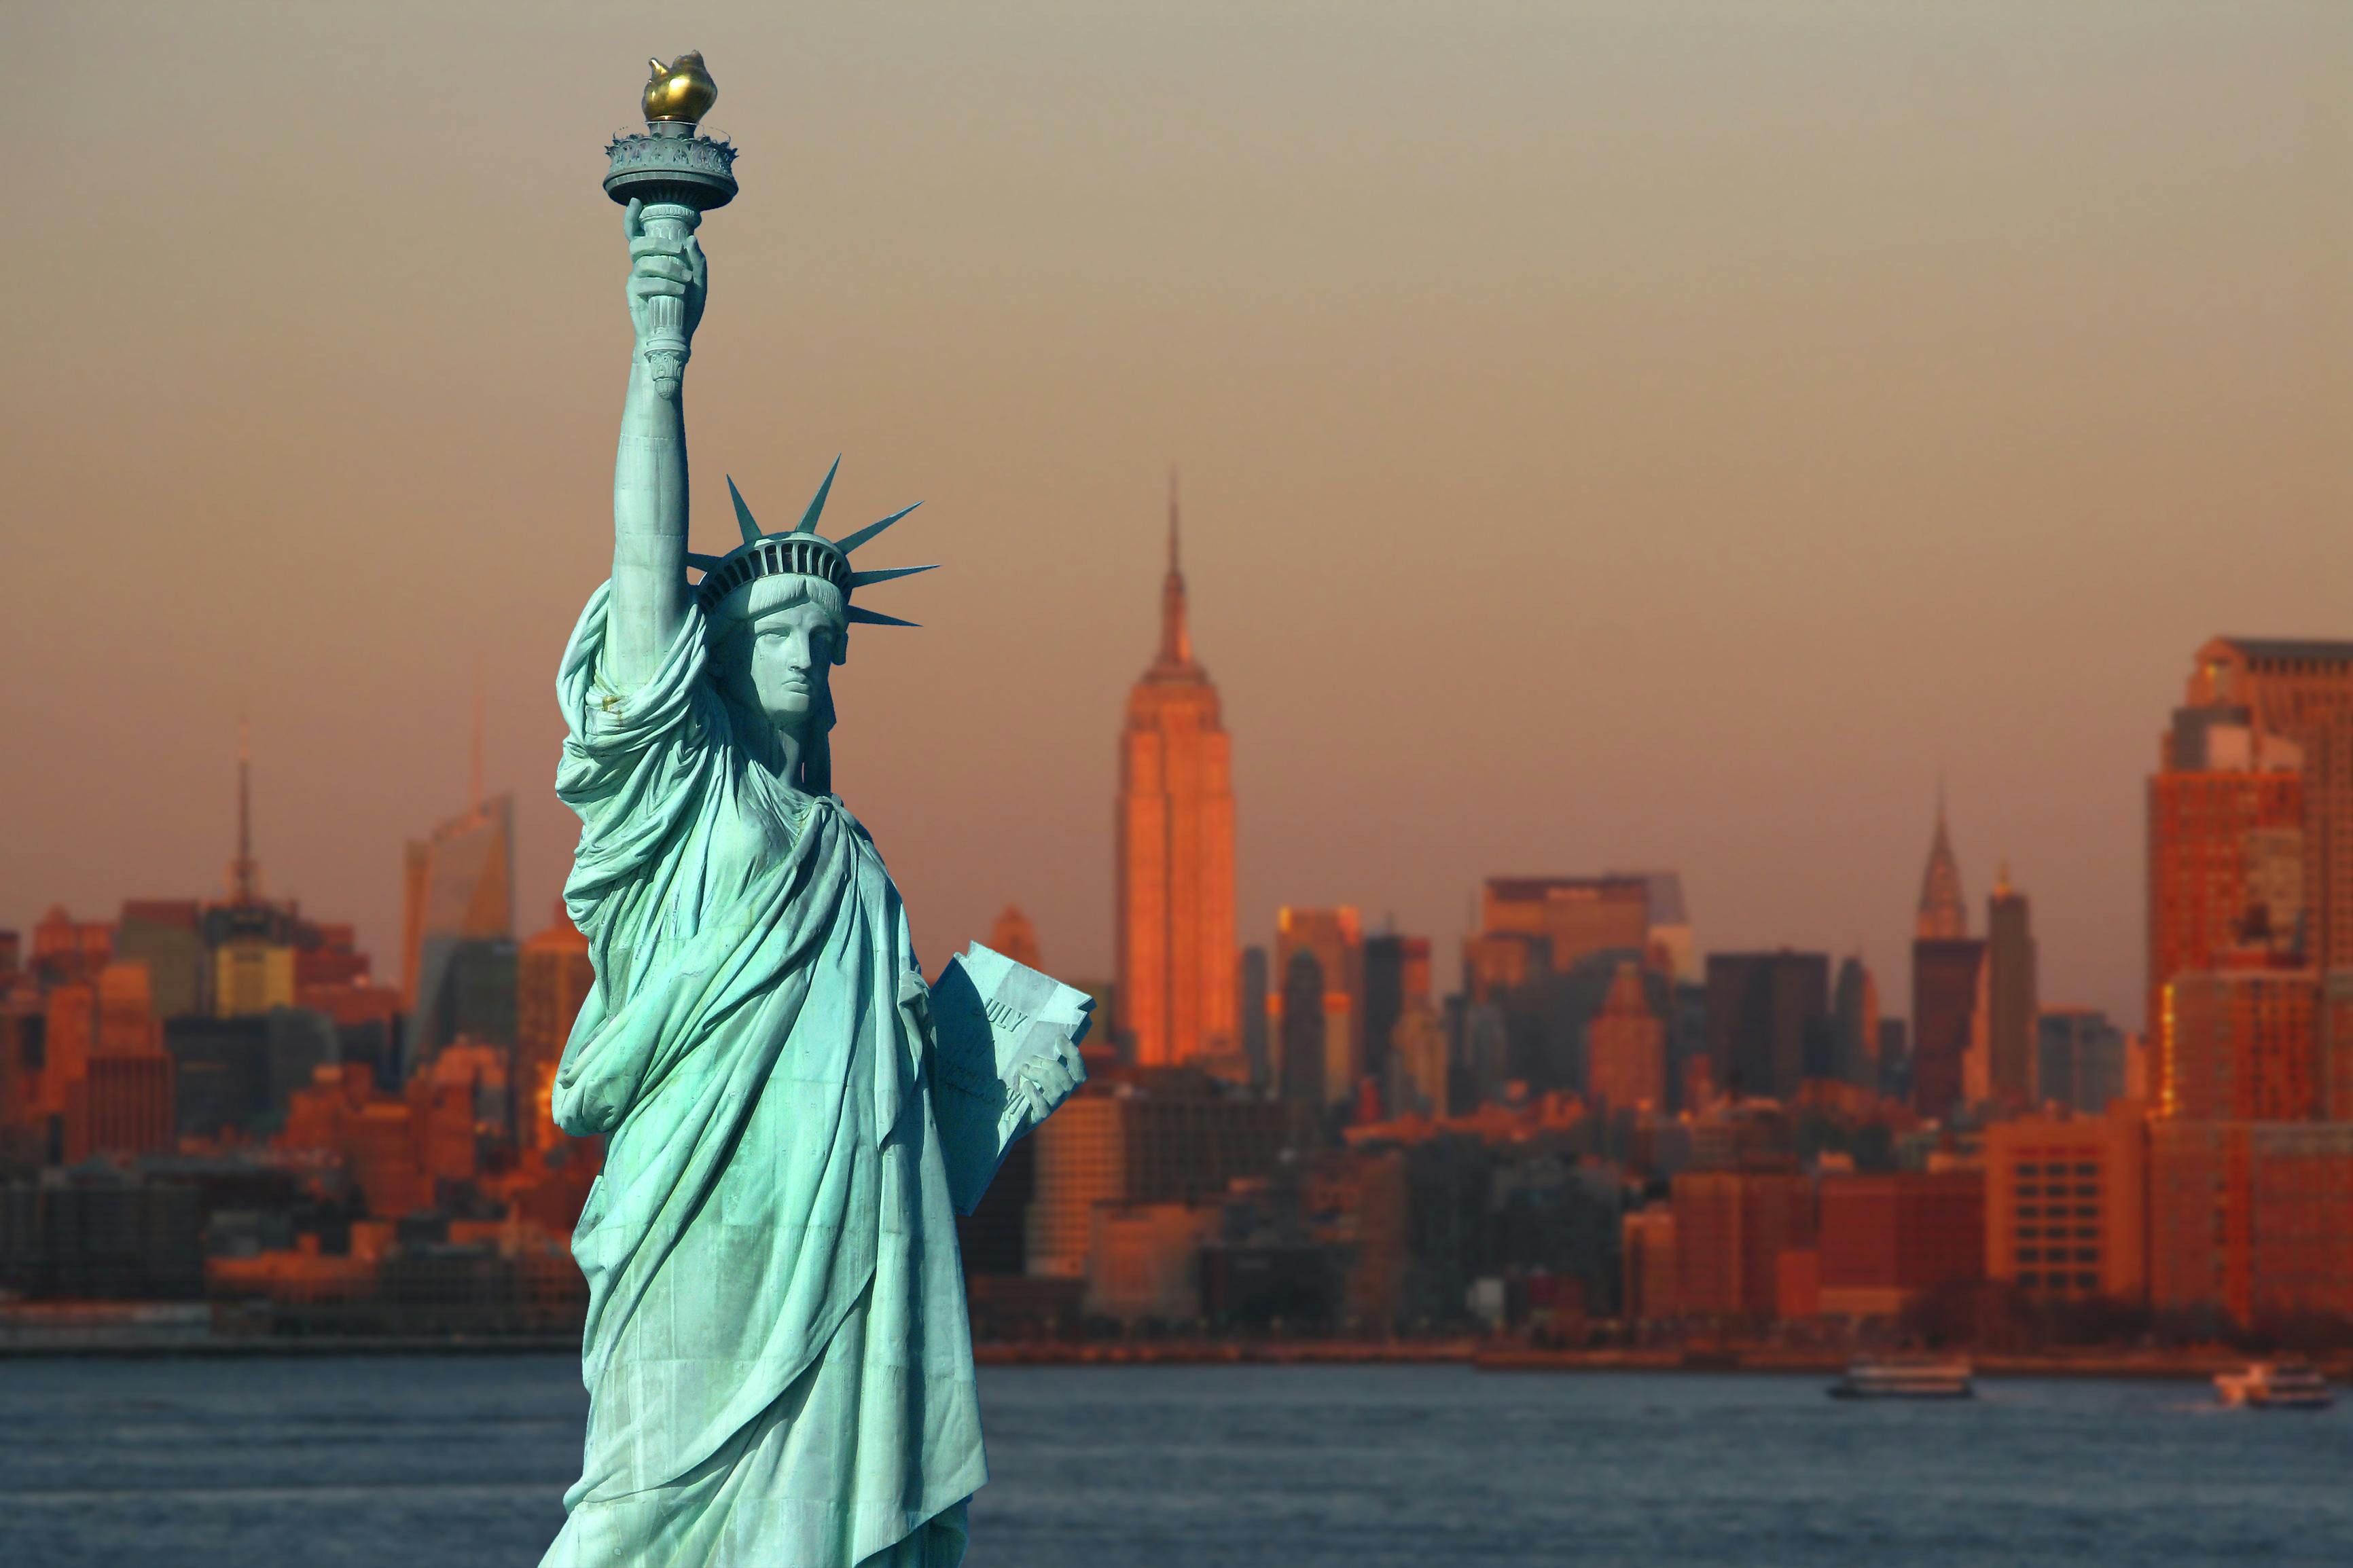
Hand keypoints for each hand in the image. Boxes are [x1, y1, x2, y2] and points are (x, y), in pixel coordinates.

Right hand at [623, 197, 707, 345]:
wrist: (677, 337)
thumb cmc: (686, 309)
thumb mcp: (699, 285)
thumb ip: (697, 262)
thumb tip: (692, 238)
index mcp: (654, 260)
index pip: (638, 235)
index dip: (633, 218)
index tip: (636, 201)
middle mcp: (641, 267)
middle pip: (638, 243)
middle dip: (658, 242)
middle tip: (679, 250)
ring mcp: (635, 280)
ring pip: (644, 262)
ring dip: (667, 267)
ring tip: (686, 280)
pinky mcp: (633, 295)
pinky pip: (646, 283)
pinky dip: (665, 285)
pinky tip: (679, 291)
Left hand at [1012, 1037, 1085, 1123]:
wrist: (1017, 1113)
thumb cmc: (1031, 1085)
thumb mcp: (1041, 1070)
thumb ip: (1048, 1058)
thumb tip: (1055, 1035)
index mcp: (1068, 1082)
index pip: (1079, 1070)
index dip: (1072, 1054)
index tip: (1060, 1037)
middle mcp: (1065, 1094)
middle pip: (1064, 1077)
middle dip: (1047, 1064)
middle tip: (1030, 1058)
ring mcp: (1054, 1105)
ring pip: (1053, 1088)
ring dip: (1036, 1074)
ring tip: (1022, 1068)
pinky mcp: (1041, 1115)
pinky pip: (1042, 1105)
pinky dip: (1034, 1093)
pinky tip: (1025, 1086)